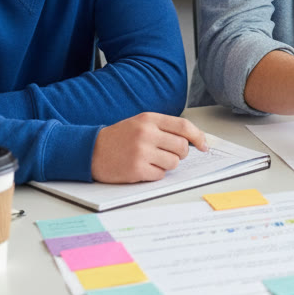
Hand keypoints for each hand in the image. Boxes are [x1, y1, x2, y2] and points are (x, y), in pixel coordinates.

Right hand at [91, 112, 208, 183]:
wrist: (90, 151)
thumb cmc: (119, 138)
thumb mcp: (140, 124)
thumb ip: (164, 128)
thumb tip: (193, 141)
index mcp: (149, 119)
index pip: (183, 126)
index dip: (198, 137)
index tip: (204, 146)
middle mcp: (146, 134)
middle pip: (182, 147)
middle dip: (181, 154)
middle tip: (169, 155)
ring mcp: (141, 152)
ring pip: (173, 163)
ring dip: (167, 165)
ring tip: (151, 161)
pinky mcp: (136, 169)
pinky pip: (160, 175)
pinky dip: (155, 174)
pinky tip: (142, 168)